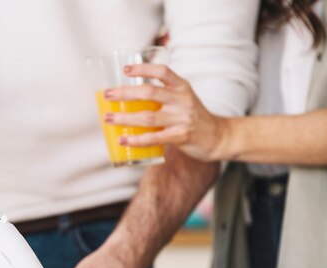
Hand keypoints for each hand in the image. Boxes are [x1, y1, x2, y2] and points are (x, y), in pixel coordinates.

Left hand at [104, 64, 227, 161]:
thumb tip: (130, 98)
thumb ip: (164, 96)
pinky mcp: (180, 136)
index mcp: (182, 87)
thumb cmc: (194, 118)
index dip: (143, 68)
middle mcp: (182, 100)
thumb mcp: (184, 99)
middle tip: (107, 95)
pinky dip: (135, 139)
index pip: (162, 71)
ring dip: (124, 118)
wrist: (218, 137)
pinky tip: (122, 139)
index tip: (125, 69)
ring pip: (147, 116)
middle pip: (149, 92)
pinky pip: (153, 137)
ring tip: (108, 118)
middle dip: (124, 93)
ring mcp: (182, 118)